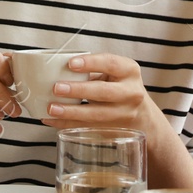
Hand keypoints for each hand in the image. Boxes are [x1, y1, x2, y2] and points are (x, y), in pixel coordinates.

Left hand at [40, 53, 163, 136]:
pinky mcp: (114, 129)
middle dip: (78, 90)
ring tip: (51, 108)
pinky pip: (88, 127)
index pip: (110, 63)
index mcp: (129, 71)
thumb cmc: (119, 86)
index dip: (91, 62)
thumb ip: (93, 69)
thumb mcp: (114, 73)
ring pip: (96, 114)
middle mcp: (131, 92)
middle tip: (56, 88)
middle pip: (104, 92)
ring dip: (71, 112)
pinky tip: (52, 120)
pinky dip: (67, 124)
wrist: (141, 115)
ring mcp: (124, 114)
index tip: (70, 63)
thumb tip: (56, 68)